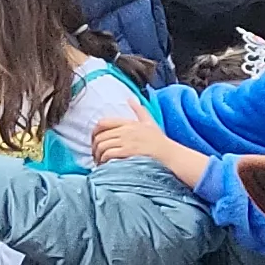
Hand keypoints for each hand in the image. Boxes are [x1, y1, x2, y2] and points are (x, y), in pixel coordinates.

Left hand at [91, 111, 209, 189]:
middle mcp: (126, 130)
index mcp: (129, 122)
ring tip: (100, 162)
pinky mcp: (128, 152)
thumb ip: (139, 110)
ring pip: (102, 145)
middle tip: (96, 155)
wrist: (170, 155)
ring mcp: (127, 141)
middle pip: (100, 136)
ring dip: (98, 155)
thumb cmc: (160, 141)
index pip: (103, 123)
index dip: (94, 133)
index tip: (95, 141)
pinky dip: (104, 160)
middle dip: (94, 147)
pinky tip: (106, 165)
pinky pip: (108, 154)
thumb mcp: (150, 122)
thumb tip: (130, 99)